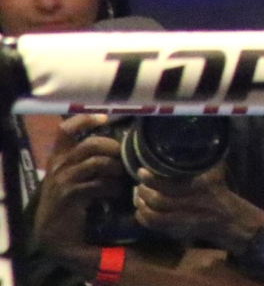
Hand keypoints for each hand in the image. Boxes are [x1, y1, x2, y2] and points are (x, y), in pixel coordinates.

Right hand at [32, 115, 126, 262]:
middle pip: (91, 144)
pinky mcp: (70, 195)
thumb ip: (86, 159)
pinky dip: (112, 187)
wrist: (53, 232)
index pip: (66, 129)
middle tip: (124, 157)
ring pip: (97, 162)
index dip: (85, 120)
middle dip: (113, 148)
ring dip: (115, 168)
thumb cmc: (67, 200)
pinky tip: (115, 193)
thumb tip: (118, 146)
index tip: (105, 117)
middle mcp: (59, 165)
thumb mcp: (72, 176)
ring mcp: (63, 180)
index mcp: (58, 156)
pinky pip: (98, 184)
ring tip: (122, 177)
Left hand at [132, 163, 263, 251]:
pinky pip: (153, 226)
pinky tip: (140, 210)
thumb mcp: (217, 171)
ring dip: (141, 205)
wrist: (227, 219)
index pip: (168, 186)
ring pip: (152, 216)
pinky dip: (143, 218)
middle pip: (157, 201)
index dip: (151, 180)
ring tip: (138, 195)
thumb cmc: (219, 191)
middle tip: (138, 183)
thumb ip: (207, 157)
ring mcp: (179, 221)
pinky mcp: (175, 231)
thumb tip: (202, 135)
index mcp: (197, 189)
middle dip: (143, 191)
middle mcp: (187, 206)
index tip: (142, 171)